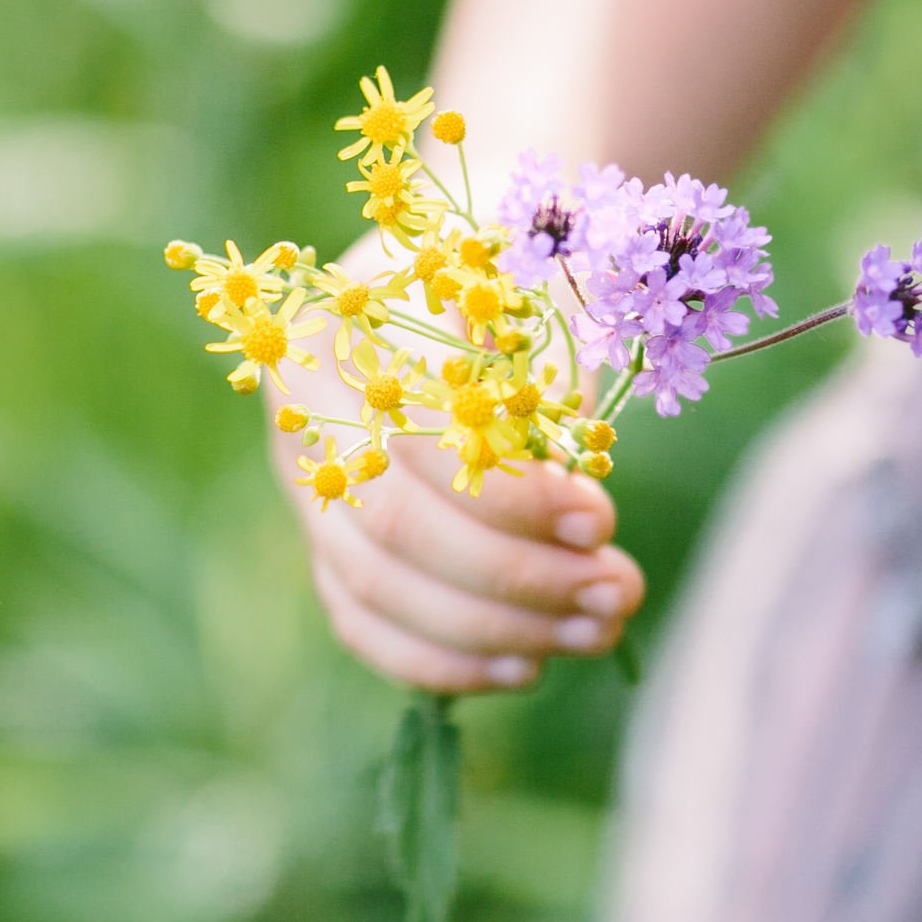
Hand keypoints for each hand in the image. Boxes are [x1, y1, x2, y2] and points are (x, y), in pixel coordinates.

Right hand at [268, 238, 644, 695]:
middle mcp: (302, 413)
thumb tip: (573, 490)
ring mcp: (308, 485)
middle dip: (515, 575)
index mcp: (339, 329)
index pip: (417, 440)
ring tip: (597, 629)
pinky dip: (442, 660)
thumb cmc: (520, 262)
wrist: (483, 256)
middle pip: (390, 527)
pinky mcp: (327, 543)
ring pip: (373, 587)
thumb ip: (542, 373)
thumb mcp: (539, 285)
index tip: (601, 517)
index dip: (510, 496)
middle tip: (619, 589)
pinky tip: (529, 665)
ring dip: (494, 628)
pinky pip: (362, 622)